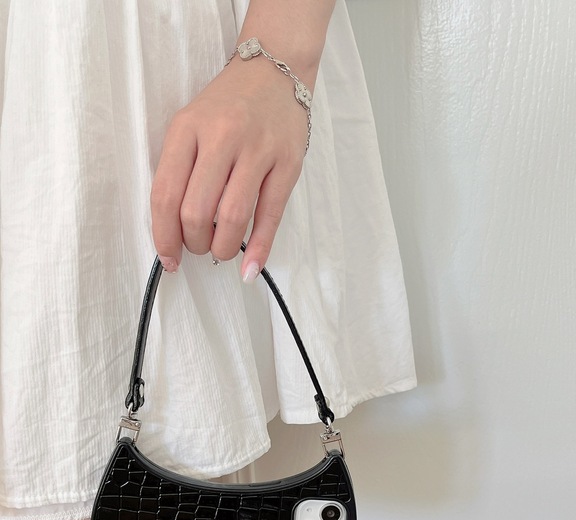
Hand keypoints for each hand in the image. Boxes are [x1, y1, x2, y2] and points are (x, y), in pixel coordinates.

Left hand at [150, 55, 308, 280]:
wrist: (274, 70)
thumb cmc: (227, 107)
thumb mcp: (190, 125)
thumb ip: (179, 171)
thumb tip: (174, 231)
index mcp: (187, 128)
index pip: (164, 195)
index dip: (163, 236)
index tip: (168, 258)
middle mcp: (221, 137)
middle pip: (196, 212)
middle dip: (194, 244)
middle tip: (199, 247)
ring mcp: (257, 150)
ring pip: (232, 218)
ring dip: (223, 249)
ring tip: (221, 250)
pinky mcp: (287, 163)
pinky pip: (270, 216)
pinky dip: (259, 249)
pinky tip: (250, 268)